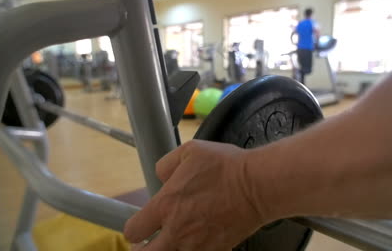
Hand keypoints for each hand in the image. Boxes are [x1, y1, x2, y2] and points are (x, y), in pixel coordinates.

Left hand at [123, 140, 265, 250]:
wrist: (257, 186)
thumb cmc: (227, 167)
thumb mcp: (190, 151)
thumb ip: (166, 165)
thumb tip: (161, 177)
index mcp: (166, 205)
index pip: (133, 230)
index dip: (134, 230)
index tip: (139, 227)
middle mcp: (178, 230)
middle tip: (147, 245)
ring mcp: (197, 245)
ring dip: (169, 250)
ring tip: (175, 242)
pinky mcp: (216, 250)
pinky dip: (195, 250)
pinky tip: (198, 241)